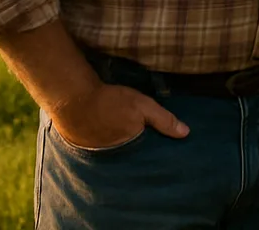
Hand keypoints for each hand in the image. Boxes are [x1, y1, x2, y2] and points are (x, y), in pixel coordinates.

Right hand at [51, 82, 188, 150]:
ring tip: (133, 145)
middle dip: (144, 157)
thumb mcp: (142, 106)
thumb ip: (164, 120)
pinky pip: (105, 153)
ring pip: (120, 157)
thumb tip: (186, 133)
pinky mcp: (89, 152)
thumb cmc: (109, 101)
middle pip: (135, 160)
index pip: (150, 160)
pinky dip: (111, 148)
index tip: (169, 155)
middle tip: (152, 149)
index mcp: (132, 150)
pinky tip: (113, 139)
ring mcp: (101, 157)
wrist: (72, 99)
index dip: (158, 156)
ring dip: (126, 153)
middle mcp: (117, 159)